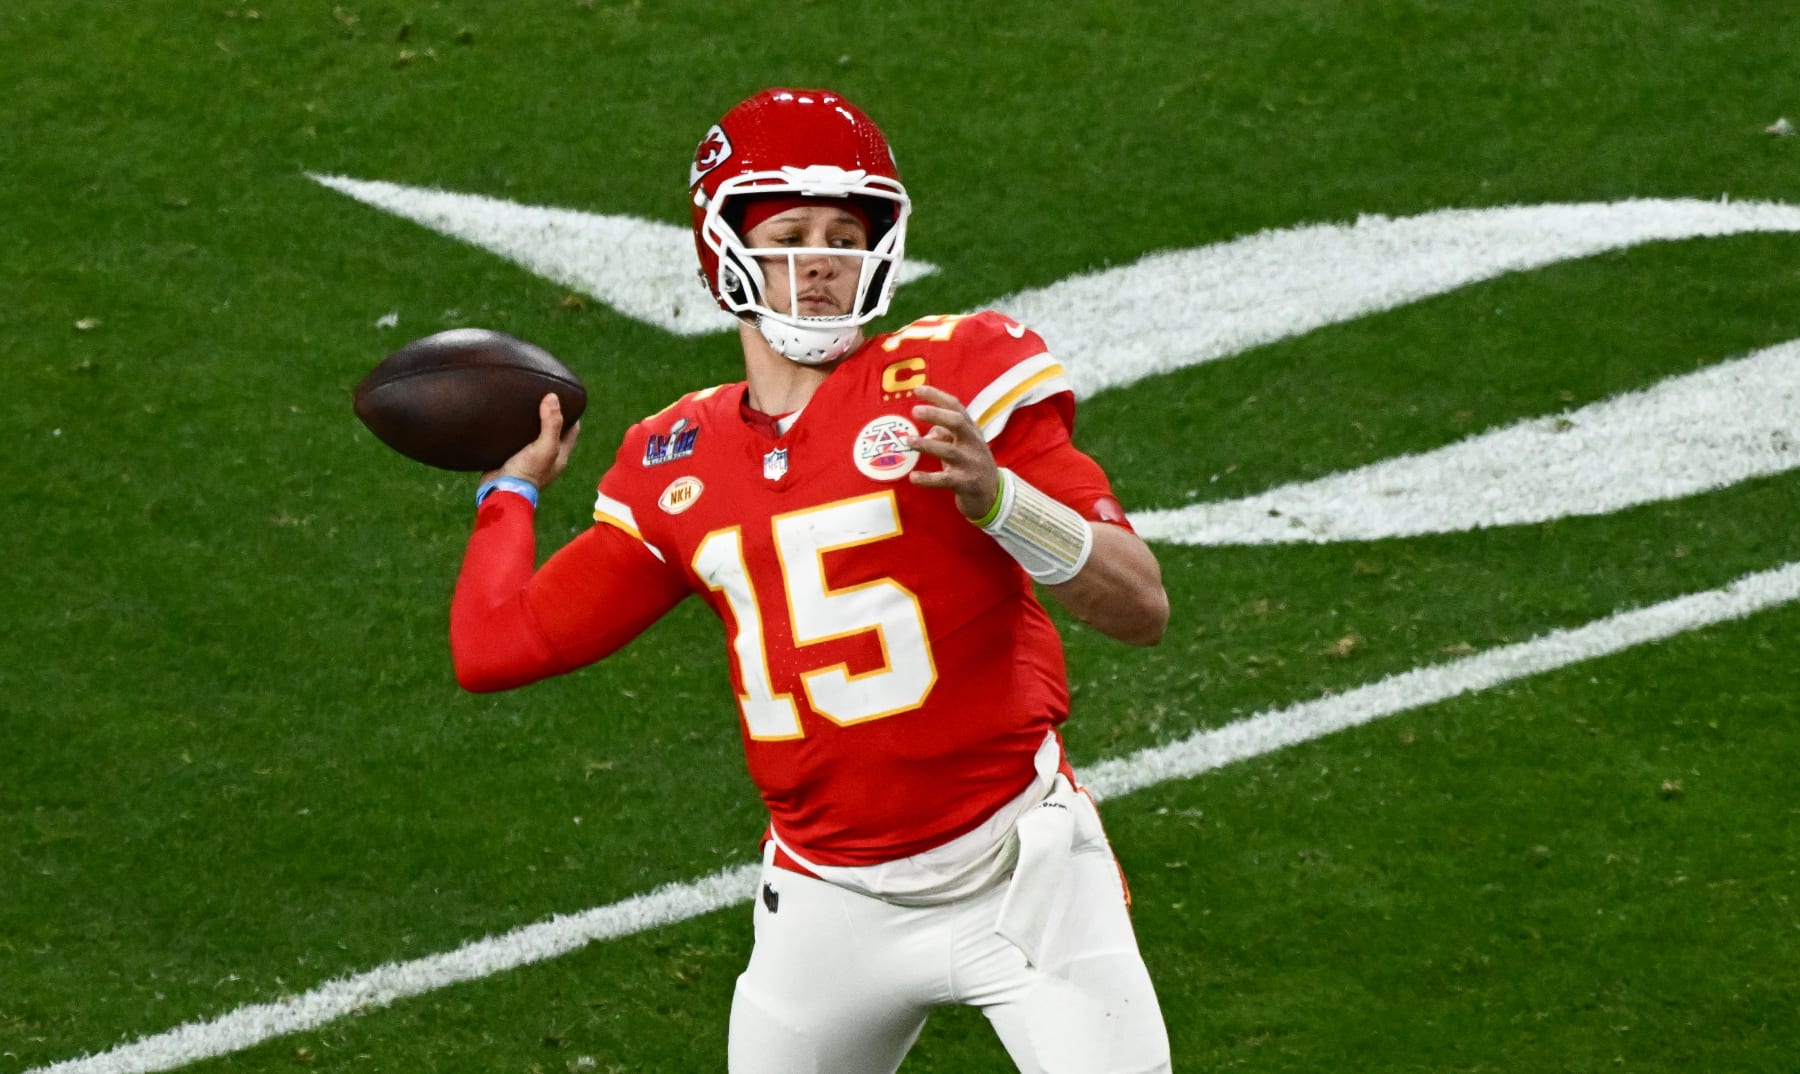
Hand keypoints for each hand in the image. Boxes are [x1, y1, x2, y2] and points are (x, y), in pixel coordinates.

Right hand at [482, 392, 580, 489]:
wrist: (500, 492)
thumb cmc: (527, 473)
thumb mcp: (545, 447)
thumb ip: (551, 425)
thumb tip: (553, 397)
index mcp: (560, 454)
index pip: (572, 429)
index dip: (571, 413)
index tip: (564, 396)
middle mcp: (547, 456)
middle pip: (553, 430)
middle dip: (550, 414)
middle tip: (542, 395)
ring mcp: (529, 458)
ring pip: (533, 434)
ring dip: (530, 421)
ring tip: (524, 402)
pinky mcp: (511, 458)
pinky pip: (515, 440)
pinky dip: (514, 429)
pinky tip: (507, 418)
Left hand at [907, 384, 998, 520]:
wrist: (993, 494)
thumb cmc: (971, 464)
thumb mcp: (961, 445)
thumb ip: (944, 435)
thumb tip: (927, 434)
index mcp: (971, 430)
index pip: (956, 407)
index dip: (937, 396)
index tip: (917, 389)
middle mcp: (972, 443)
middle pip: (957, 423)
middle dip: (936, 414)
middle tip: (915, 411)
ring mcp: (970, 464)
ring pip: (949, 451)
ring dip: (927, 445)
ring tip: (909, 441)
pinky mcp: (965, 483)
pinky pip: (945, 479)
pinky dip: (928, 478)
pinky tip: (913, 477)